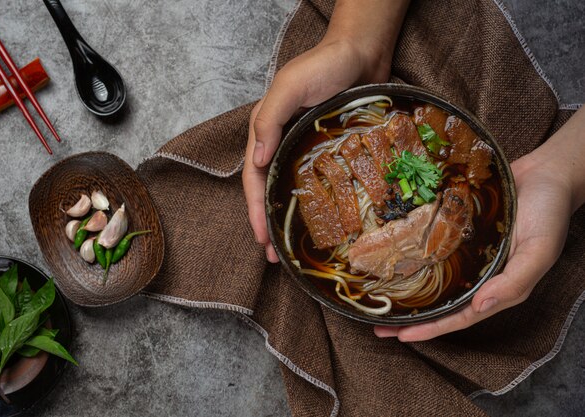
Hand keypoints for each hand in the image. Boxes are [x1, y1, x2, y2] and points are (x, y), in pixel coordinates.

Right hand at [243, 38, 390, 261]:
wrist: (362, 50)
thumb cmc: (324, 64)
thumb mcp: (291, 87)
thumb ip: (269, 120)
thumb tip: (256, 161)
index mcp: (266, 131)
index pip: (254, 179)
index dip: (255, 211)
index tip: (262, 240)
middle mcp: (282, 143)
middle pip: (269, 190)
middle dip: (268, 224)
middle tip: (275, 257)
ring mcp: (305, 148)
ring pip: (292, 190)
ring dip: (289, 219)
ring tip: (293, 248)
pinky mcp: (329, 150)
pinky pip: (319, 181)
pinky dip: (316, 203)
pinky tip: (323, 220)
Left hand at [374, 151, 573, 340]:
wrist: (546, 171)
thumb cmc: (548, 212)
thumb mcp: (539, 251)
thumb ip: (514, 281)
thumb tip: (480, 306)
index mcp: (497, 285)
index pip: (459, 316)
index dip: (431, 328)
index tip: (402, 336)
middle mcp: (477, 272)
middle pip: (440, 302)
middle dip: (410, 317)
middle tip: (378, 326)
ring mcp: (466, 252)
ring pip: (432, 276)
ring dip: (406, 288)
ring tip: (377, 297)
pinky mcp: (457, 229)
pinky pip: (432, 246)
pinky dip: (413, 254)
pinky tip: (393, 255)